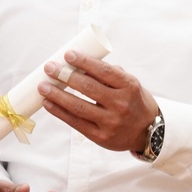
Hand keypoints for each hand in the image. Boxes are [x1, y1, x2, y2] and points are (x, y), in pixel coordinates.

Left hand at [37, 50, 160, 154]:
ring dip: (57, 95)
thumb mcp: (130, 84)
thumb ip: (109, 73)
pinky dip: (59, 112)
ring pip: (79, 107)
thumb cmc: (133, 101)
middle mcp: (121, 104)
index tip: (67, 54)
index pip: (104, 71)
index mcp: (129, 86)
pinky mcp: (100, 137)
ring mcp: (111, 122)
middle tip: (50, 68)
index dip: (84, 62)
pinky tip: (48, 104)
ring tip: (43, 86)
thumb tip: (79, 63)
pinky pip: (76, 123)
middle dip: (65, 76)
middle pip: (88, 88)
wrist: (148, 131)